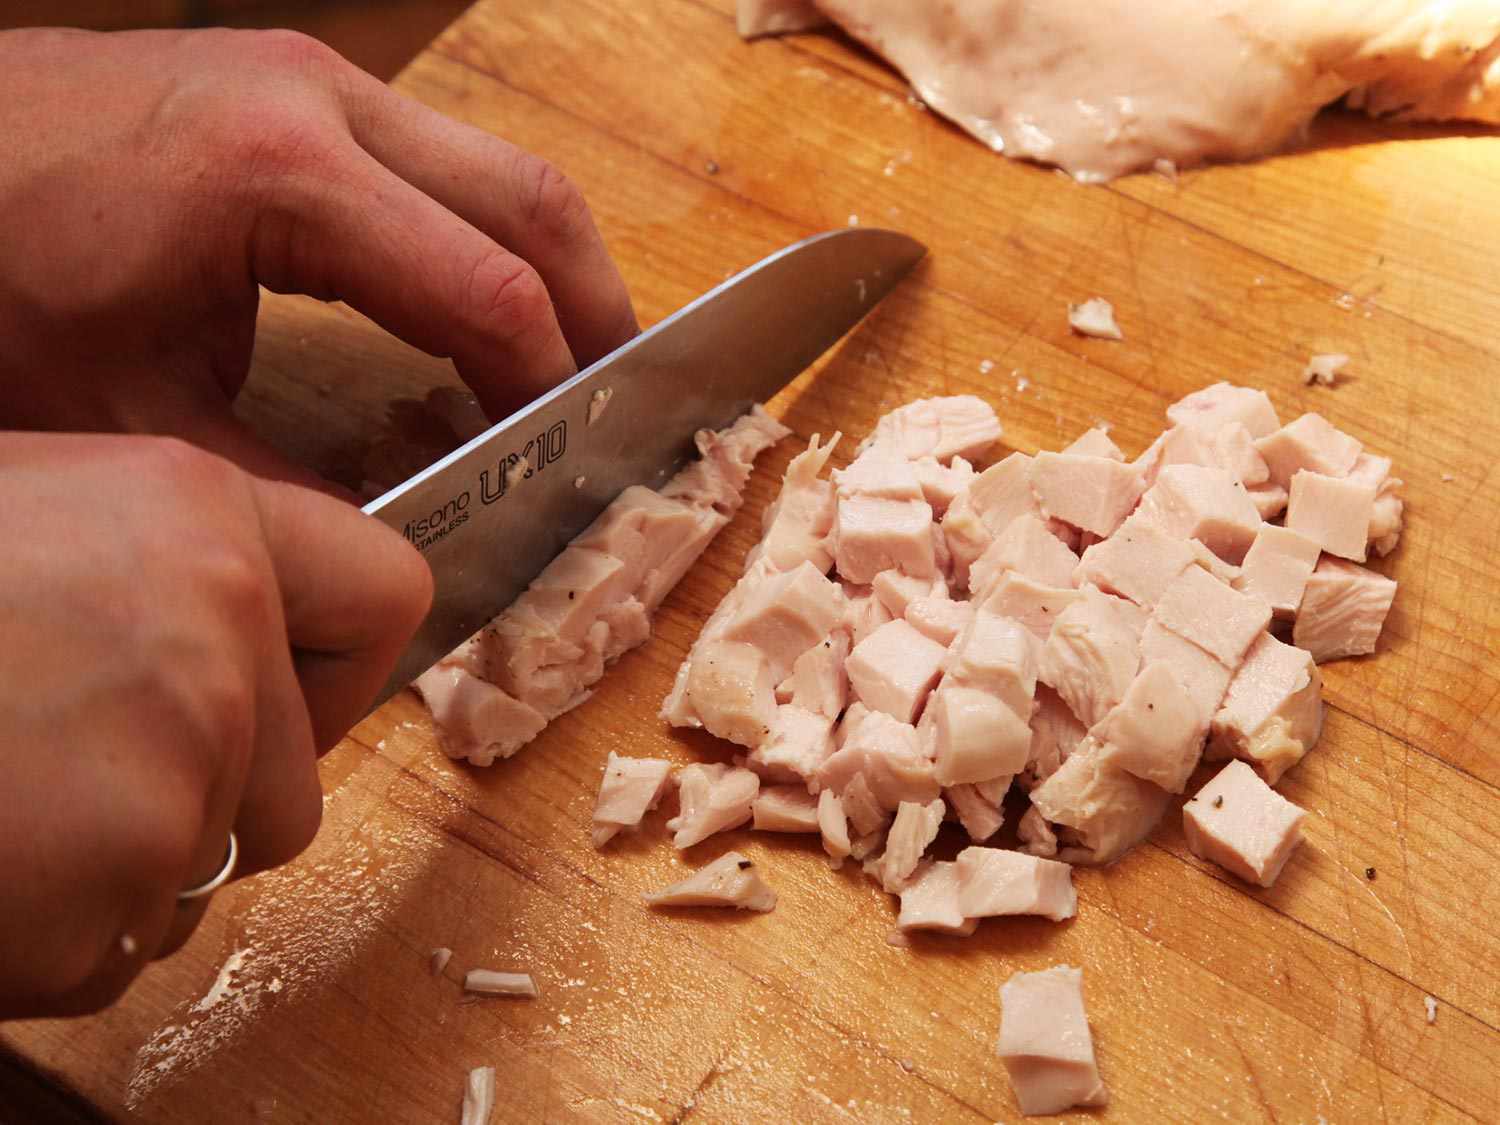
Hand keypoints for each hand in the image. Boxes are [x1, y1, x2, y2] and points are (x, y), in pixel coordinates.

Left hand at [0, 27, 637, 482]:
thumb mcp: (130, 415)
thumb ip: (286, 488)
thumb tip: (396, 546)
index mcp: (281, 175)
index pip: (486, 293)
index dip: (547, 390)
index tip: (570, 465)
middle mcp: (318, 96)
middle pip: (532, 201)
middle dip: (597, 312)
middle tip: (622, 407)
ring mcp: (309, 76)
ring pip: (497, 169)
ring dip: (552, 269)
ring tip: (570, 368)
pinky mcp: (291, 85)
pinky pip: (439, 163)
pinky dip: (486, 240)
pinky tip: (479, 314)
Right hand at [0, 432, 431, 1017]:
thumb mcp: (37, 514)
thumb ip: (165, 569)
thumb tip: (248, 635)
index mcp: (206, 521)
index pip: (386, 598)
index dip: (338, 662)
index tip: (284, 688)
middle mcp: (221, 642)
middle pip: (294, 779)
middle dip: (207, 794)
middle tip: (71, 763)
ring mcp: (173, 779)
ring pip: (206, 868)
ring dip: (120, 863)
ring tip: (3, 797)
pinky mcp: (108, 901)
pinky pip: (122, 944)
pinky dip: (55, 931)